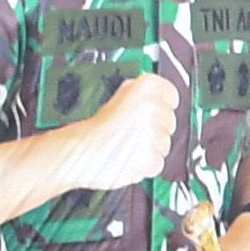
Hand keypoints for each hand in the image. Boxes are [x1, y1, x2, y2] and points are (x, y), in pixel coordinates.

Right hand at [72, 71, 184, 188]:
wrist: (78, 152)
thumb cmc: (92, 129)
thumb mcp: (114, 97)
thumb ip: (135, 92)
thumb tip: (148, 93)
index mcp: (146, 87)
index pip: (171, 94)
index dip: (162, 104)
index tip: (154, 110)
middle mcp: (154, 108)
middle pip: (169, 120)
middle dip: (155, 127)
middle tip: (134, 131)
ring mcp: (155, 134)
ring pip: (165, 142)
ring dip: (151, 146)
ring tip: (128, 145)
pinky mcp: (152, 158)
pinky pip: (158, 161)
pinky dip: (146, 163)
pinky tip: (129, 157)